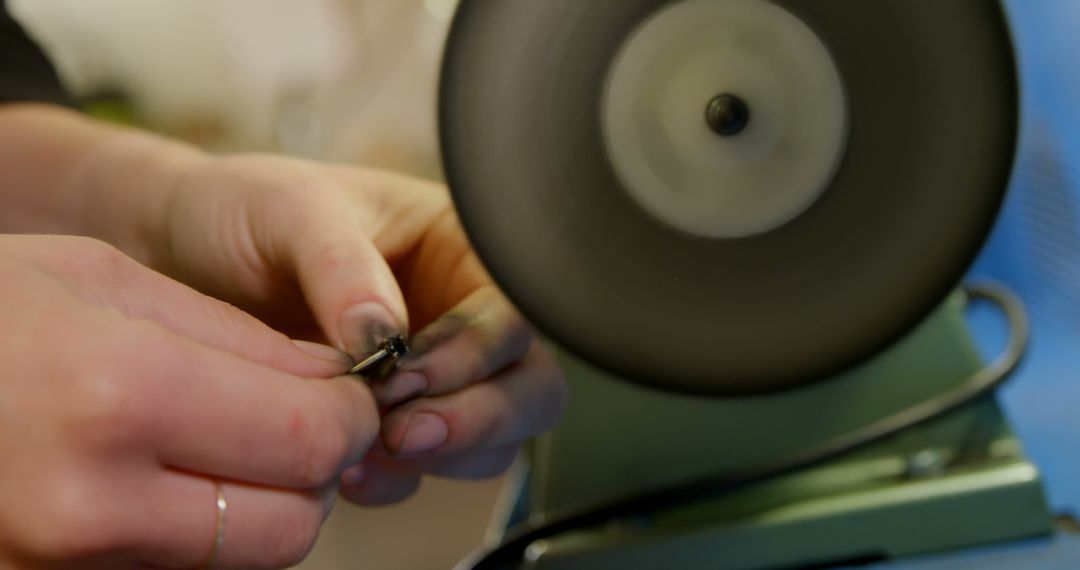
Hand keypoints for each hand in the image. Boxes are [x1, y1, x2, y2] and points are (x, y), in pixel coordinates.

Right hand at [0, 235, 378, 568]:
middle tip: (280, 422)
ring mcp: (58, 568)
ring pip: (240, 562)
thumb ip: (234, 338)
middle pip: (293, 525)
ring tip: (201, 446)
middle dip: (309, 471)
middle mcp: (88, 507)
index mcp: (115, 397)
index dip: (350, 414)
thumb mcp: (99, 280)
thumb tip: (332, 380)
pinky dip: (188, 540)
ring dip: (253, 508)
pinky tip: (147, 484)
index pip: (312, 437)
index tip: (344, 393)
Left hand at [151, 155, 567, 503]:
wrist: (178, 253)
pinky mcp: (391, 420)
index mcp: (459, 246)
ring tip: (362, 453)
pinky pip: (425, 469)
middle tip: (403, 433)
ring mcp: (433, 374)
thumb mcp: (291, 210)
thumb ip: (342, 266)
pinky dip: (396, 480)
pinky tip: (345, 468)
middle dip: (478, 417)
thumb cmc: (244, 210)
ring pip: (490, 436)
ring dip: (441, 457)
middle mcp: (460, 312)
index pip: (512, 309)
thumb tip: (384, 335)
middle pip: (528, 383)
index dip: (476, 352)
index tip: (405, 376)